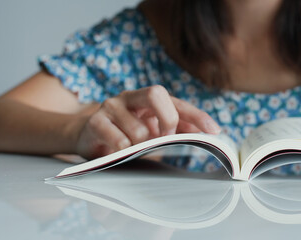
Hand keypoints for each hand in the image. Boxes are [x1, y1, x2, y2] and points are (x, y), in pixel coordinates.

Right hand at [73, 85, 220, 158]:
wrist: (87, 136)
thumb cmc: (126, 133)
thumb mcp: (152, 131)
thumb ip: (176, 129)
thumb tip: (206, 133)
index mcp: (147, 99)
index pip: (177, 102)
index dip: (197, 115)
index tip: (214, 130)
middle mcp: (130, 97)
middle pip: (155, 93)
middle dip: (167, 118)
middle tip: (165, 137)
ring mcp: (111, 106)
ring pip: (138, 129)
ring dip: (141, 145)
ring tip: (133, 148)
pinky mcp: (95, 121)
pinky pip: (119, 141)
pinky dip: (124, 151)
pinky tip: (117, 151)